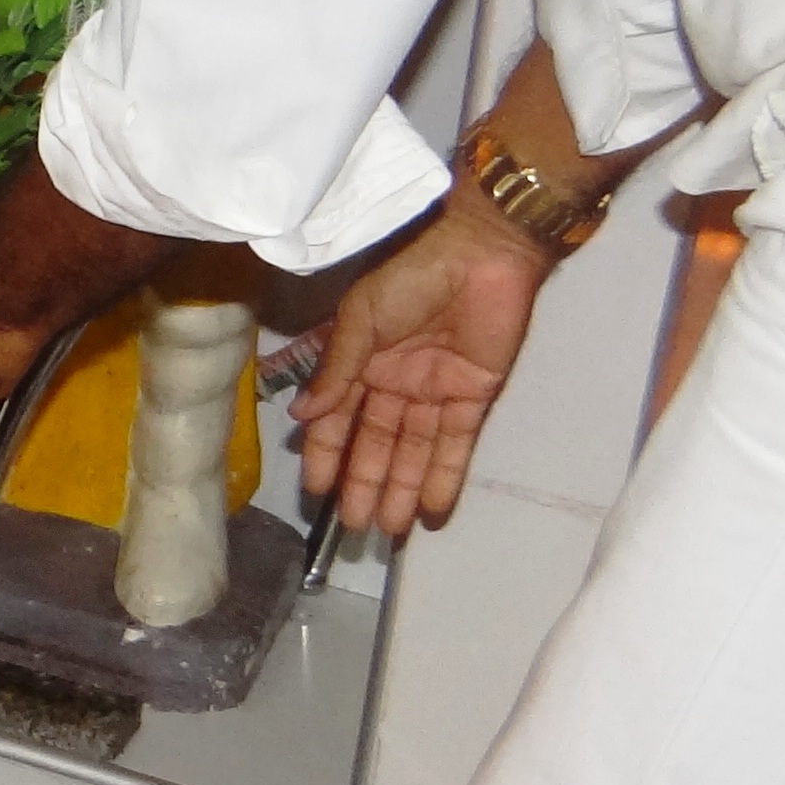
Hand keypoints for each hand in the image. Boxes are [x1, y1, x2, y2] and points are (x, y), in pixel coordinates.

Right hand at [290, 201, 549, 533]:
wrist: (482, 254)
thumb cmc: (412, 277)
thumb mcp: (361, 318)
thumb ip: (337, 369)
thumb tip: (301, 415)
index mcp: (362, 361)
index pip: (338, 419)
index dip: (327, 455)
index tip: (316, 492)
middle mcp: (394, 383)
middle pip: (376, 443)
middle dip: (364, 483)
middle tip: (355, 527)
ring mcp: (435, 393)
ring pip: (413, 451)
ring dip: (401, 489)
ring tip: (389, 530)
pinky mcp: (473, 397)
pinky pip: (456, 445)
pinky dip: (445, 477)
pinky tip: (432, 510)